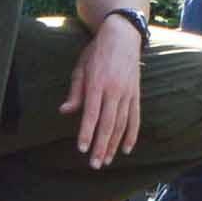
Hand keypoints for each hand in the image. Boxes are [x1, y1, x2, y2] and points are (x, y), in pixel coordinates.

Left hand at [61, 18, 142, 166]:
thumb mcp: (80, 67)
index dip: (86, 133)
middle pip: (108, 124)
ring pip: (122, 124)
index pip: (91, 114)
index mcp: (97, 83)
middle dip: (100, 146)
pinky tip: (127, 149)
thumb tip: (65, 111)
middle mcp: (114, 90)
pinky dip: (132, 134)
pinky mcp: (136, 94)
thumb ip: (75, 92)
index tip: (82, 149)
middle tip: (94, 164)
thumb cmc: (96, 52)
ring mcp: (128, 93)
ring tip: (106, 161)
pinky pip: (135, 118)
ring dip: (114, 145)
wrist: (122, 36)